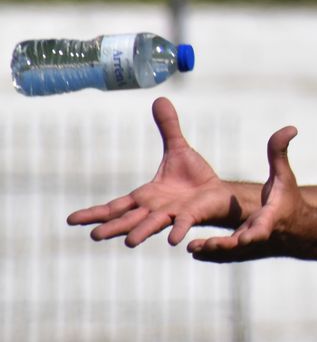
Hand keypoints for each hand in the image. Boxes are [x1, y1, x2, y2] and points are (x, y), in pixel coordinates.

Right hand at [67, 97, 239, 247]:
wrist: (219, 192)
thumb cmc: (195, 178)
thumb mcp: (178, 148)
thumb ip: (168, 128)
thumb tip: (160, 99)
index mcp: (146, 196)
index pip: (115, 206)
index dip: (94, 213)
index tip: (71, 220)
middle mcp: (155, 209)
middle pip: (128, 219)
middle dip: (112, 227)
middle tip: (95, 235)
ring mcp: (172, 214)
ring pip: (152, 225)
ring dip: (140, 232)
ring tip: (128, 242)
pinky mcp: (191, 216)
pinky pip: (183, 224)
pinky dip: (178, 231)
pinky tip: (174, 240)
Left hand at [189, 125, 301, 262]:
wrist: (294, 227)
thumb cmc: (288, 200)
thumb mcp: (284, 176)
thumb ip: (280, 153)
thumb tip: (290, 128)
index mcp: (271, 219)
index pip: (263, 228)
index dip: (253, 233)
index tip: (244, 237)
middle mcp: (258, 236)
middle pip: (241, 245)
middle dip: (224, 246)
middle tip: (204, 245)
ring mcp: (249, 247)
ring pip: (229, 253)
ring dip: (212, 252)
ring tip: (193, 248)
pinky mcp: (241, 252)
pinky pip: (225, 256)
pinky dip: (211, 255)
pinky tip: (195, 251)